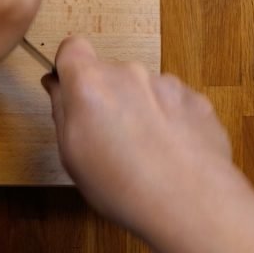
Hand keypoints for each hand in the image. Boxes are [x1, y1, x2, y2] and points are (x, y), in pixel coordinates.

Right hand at [45, 37, 232, 234]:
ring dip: (140, 110)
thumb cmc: (123, 186)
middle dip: (107, 98)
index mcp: (91, 83)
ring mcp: (167, 85)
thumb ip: (61, 110)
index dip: (69, 67)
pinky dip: (169, 121)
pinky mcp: (196, 100)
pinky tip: (170, 154)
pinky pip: (173, 103)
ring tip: (145, 153)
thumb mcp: (71, 155)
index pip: (72, 48)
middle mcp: (129, 74)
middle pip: (109, 74)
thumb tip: (57, 86)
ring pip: (143, 89)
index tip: (71, 91)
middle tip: (109, 139)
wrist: (191, 205)